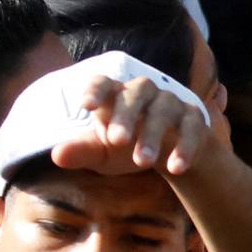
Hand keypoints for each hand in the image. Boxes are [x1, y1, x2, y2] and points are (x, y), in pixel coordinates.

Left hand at [49, 72, 210, 180]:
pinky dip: (185, 147)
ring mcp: (171, 103)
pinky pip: (191, 127)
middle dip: (127, 116)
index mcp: (115, 95)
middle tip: (118, 141)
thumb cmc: (126, 148)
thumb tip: (57, 155)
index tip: (86, 107)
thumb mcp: (102, 153)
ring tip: (143, 162)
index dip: (95, 90)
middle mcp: (144, 92)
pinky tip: (175, 169)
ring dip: (153, 134)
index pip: (103, 82)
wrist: (170, 155)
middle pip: (136, 93)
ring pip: (163, 109)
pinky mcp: (194, 119)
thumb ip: (82, 152)